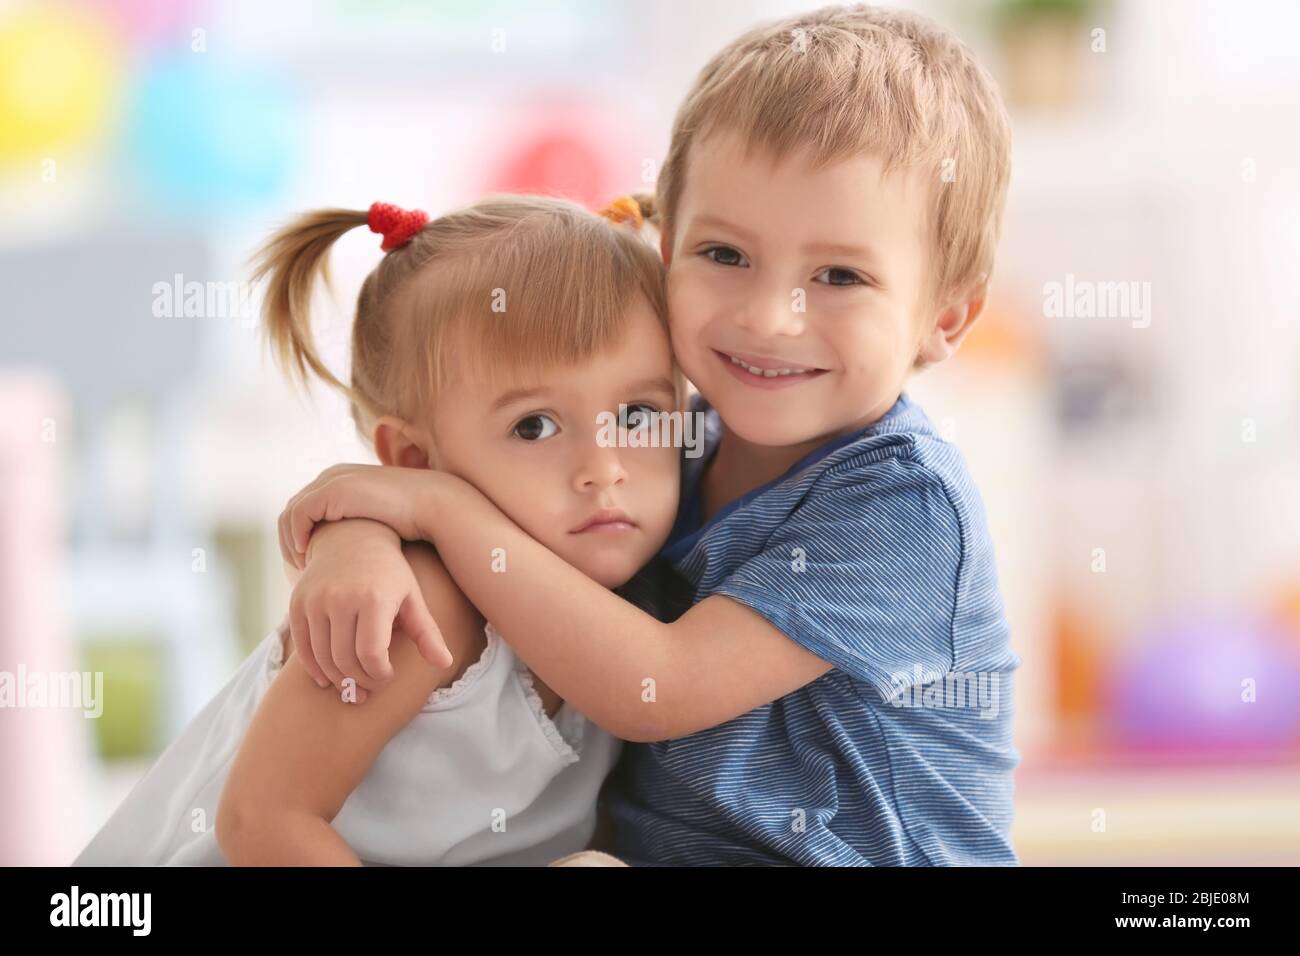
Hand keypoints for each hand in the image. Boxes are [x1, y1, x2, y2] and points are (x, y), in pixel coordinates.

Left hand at [279, 464, 436, 567]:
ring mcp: (331, 480)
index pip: (302, 508)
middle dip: (289, 541)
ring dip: (290, 542)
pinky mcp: (334, 490)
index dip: (297, 536)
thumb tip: (346, 549)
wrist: (431, 505)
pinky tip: (308, 557)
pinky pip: (299, 515)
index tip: (305, 563)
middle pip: (291, 510)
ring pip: (290, 514)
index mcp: (340, 478)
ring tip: (302, 567)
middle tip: (297, 569)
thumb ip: (356, 525)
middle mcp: (331, 475)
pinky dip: (297, 537)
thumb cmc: (410, 519)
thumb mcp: (374, 520)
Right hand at [286, 519, 452, 700]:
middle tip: (370, 689)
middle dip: (360, 681)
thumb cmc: (389, 574)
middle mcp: (341, 598)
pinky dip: (314, 668)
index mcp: (374, 598)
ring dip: (338, 679)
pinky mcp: (297, 602)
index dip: (379, 674)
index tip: (388, 676)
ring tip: (353, 686)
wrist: (353, 538)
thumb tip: (444, 663)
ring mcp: (315, 599)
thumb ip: (427, 633)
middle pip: (346, 659)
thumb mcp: (412, 598)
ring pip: (322, 657)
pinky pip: (302, 646)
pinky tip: (328, 679)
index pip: (371, 654)